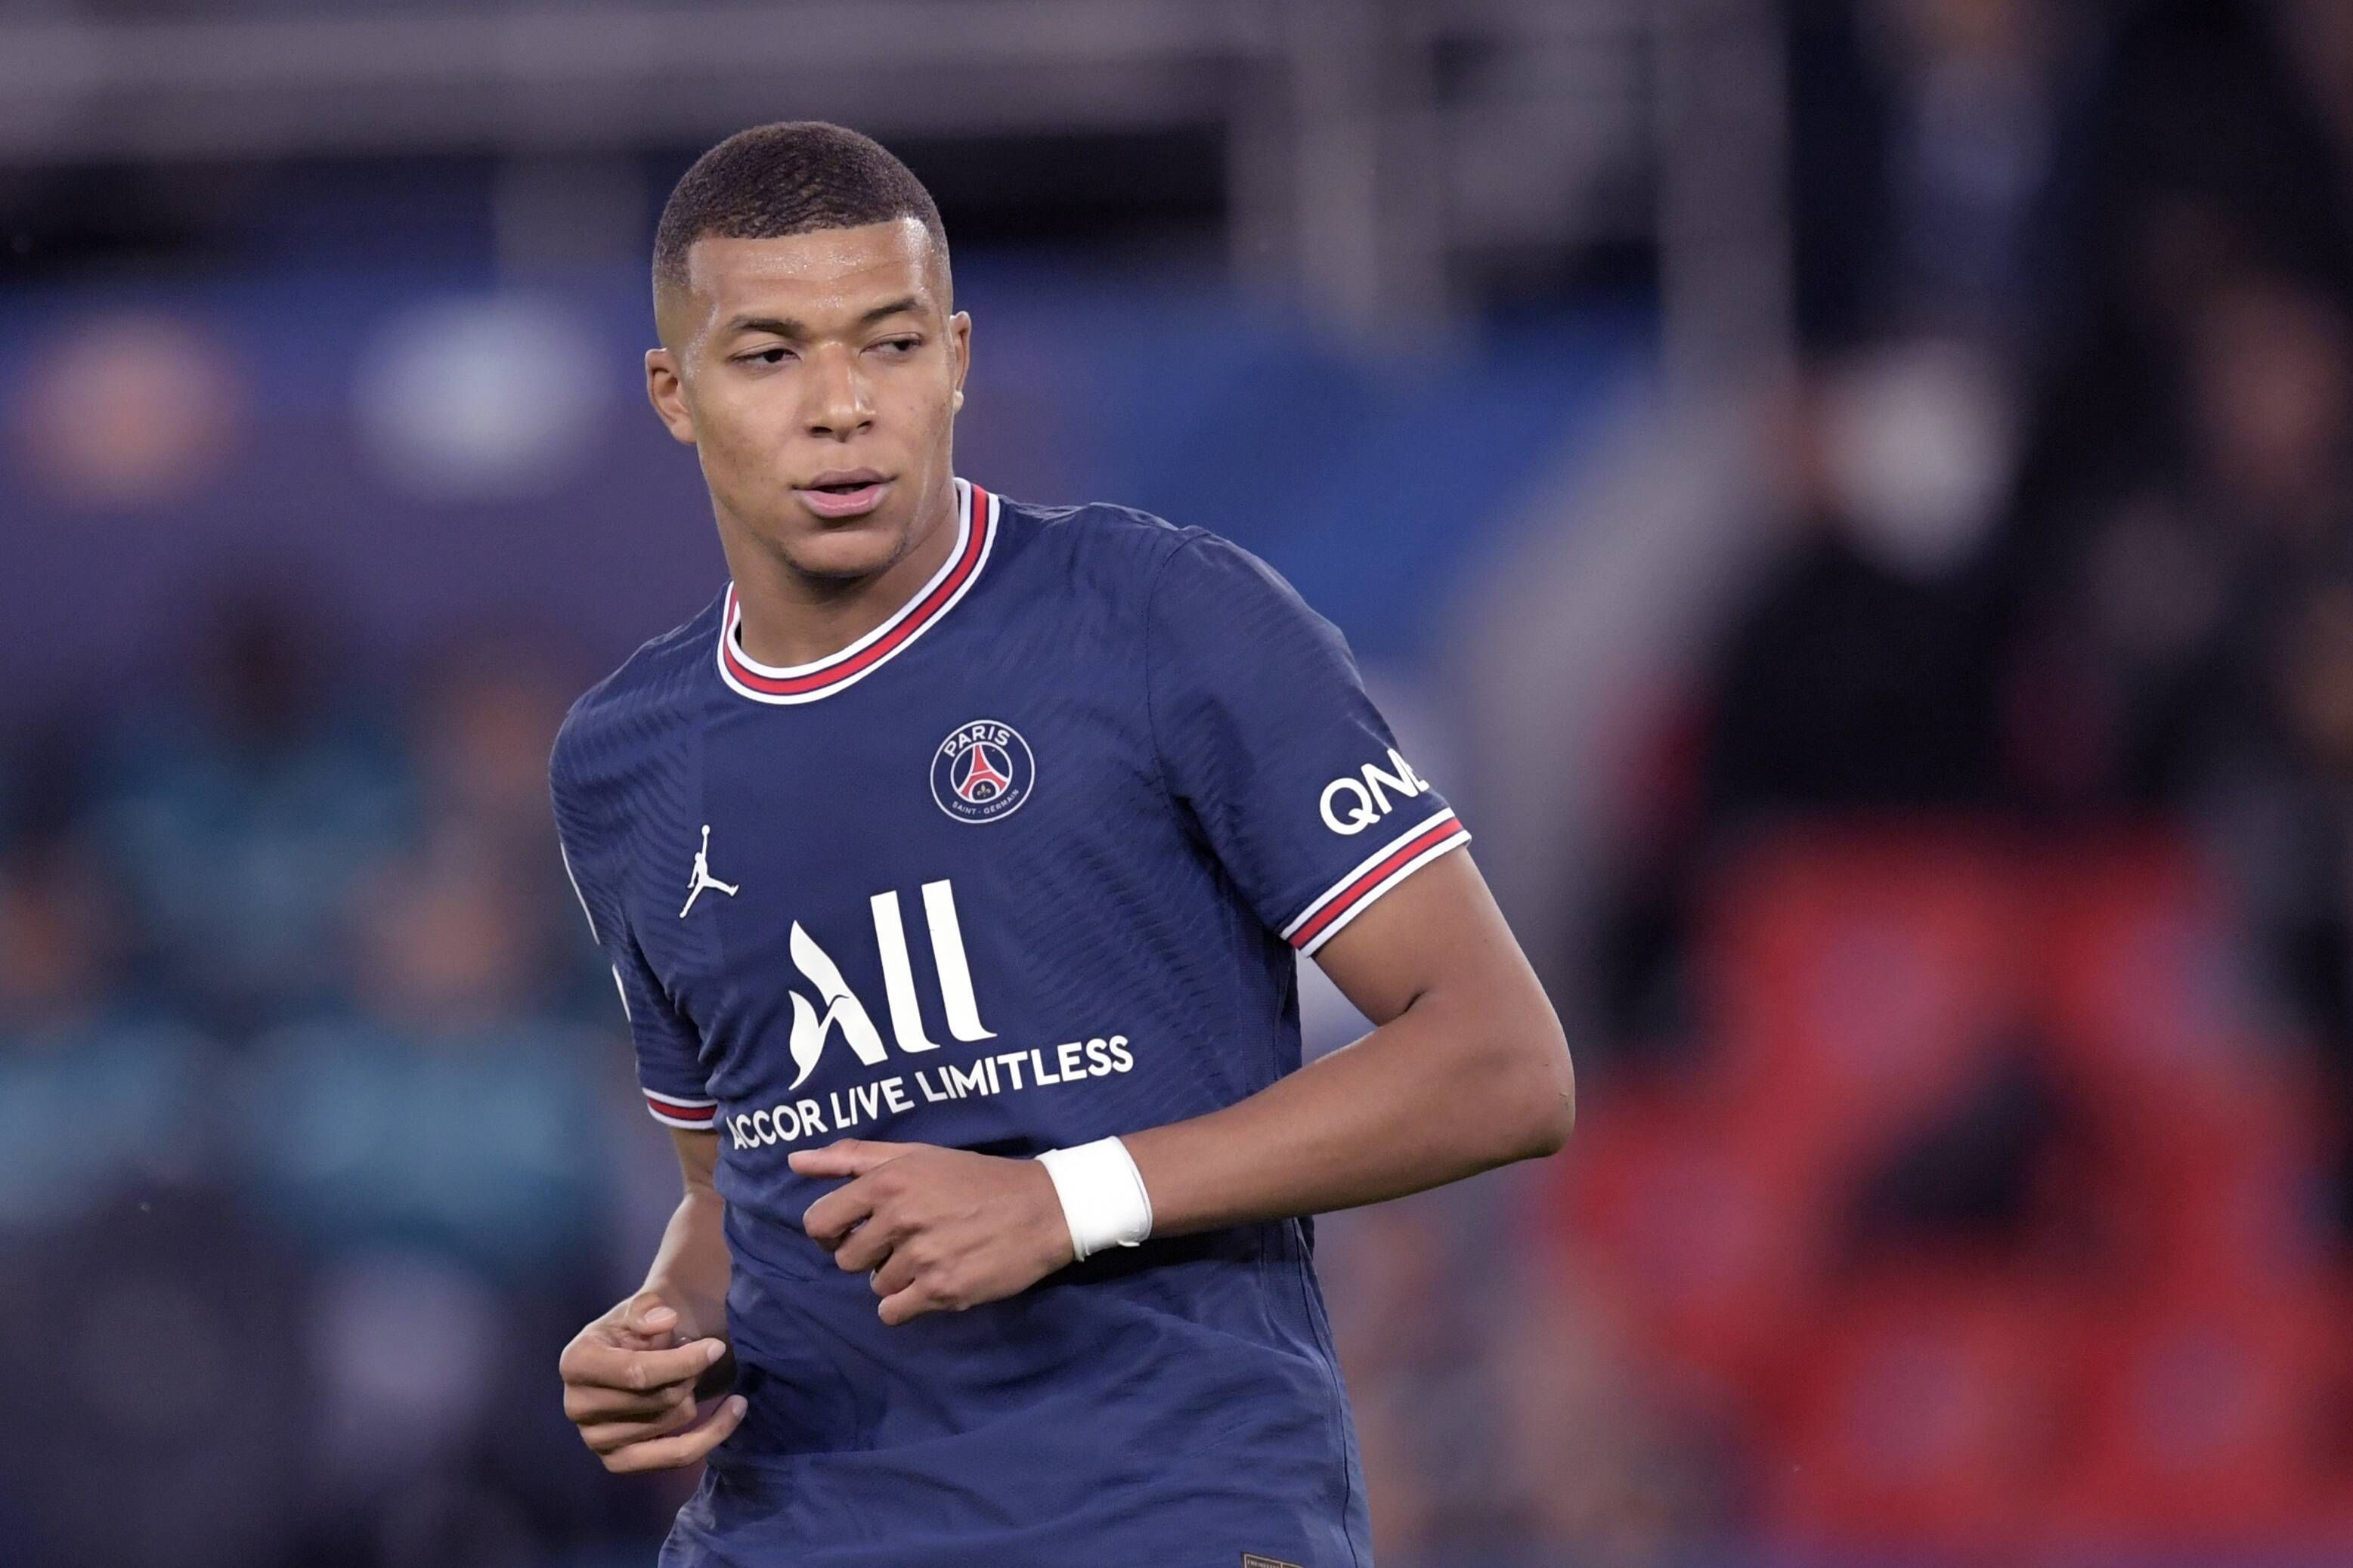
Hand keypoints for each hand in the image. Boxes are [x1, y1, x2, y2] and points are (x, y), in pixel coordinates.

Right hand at [558, 1289, 745, 1471]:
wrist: (629, 1357)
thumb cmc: (635, 1330)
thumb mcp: (638, 1309)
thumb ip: (648, 1308)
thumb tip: (666, 1319)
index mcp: (576, 1363)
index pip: (637, 1373)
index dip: (682, 1361)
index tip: (717, 1348)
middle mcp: (577, 1407)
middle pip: (660, 1399)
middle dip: (689, 1375)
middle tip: (696, 1356)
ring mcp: (595, 1440)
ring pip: (673, 1422)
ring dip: (692, 1395)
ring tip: (687, 1376)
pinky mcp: (618, 1462)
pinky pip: (676, 1456)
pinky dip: (712, 1434)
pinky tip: (735, 1409)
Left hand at [791, 1139, 1075, 1324]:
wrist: (1044, 1208)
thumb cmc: (977, 1178)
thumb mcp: (916, 1156)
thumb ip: (852, 1157)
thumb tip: (794, 1159)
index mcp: (887, 1182)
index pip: (818, 1221)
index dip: (829, 1232)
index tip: (852, 1231)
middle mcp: (898, 1218)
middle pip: (845, 1259)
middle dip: (868, 1254)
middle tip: (904, 1242)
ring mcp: (920, 1258)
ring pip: (874, 1286)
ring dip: (895, 1277)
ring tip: (931, 1257)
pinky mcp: (942, 1291)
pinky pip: (893, 1313)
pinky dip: (908, 1304)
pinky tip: (934, 1282)